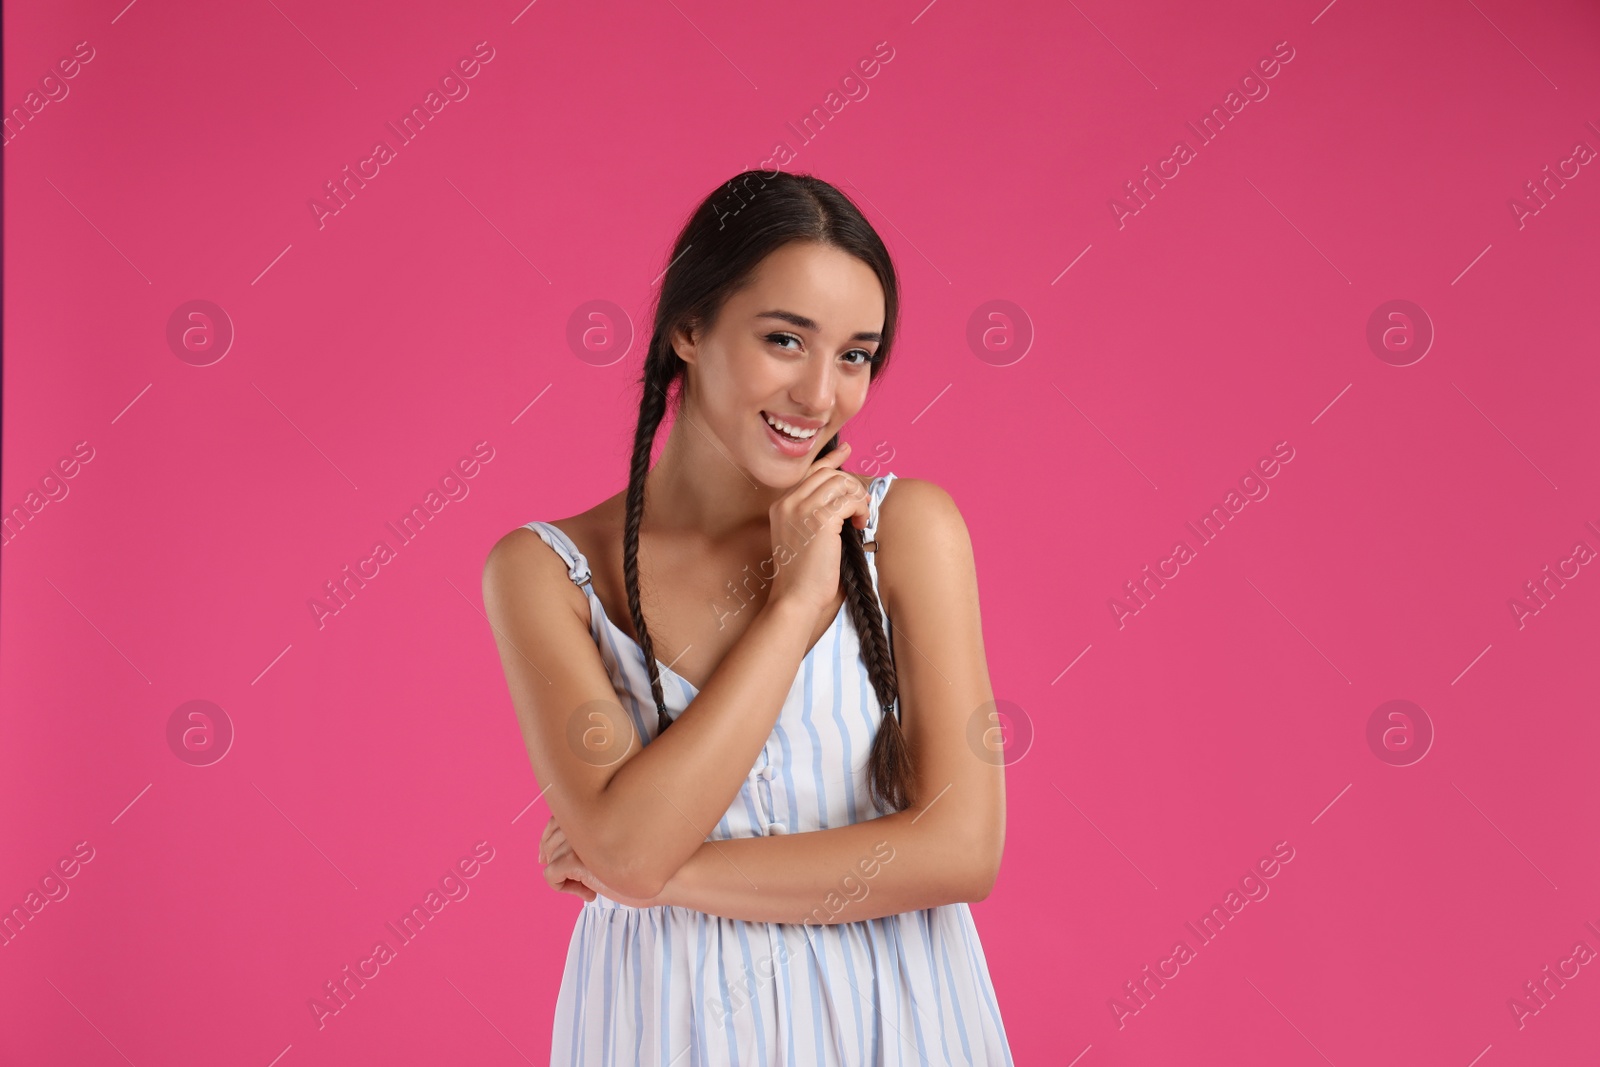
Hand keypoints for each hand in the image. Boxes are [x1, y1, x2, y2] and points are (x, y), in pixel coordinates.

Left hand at [539, 816, 671, 909]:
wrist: (670, 873)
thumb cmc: (648, 859)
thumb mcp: (615, 843)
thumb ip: (593, 838)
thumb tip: (561, 852)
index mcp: (591, 809)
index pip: (554, 821)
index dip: (547, 841)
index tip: (548, 858)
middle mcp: (581, 819)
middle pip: (549, 841)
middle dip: (552, 860)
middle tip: (571, 880)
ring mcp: (578, 839)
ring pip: (550, 860)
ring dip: (566, 878)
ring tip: (591, 889)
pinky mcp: (577, 860)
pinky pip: (550, 875)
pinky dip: (562, 888)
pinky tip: (589, 894)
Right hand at [766, 440, 871, 613]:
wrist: (796, 598)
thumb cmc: (803, 576)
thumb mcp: (803, 538)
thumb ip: (814, 515)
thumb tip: (843, 499)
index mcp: (781, 506)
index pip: (809, 472)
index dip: (831, 460)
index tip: (846, 451)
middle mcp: (788, 503)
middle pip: (828, 474)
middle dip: (851, 485)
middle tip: (860, 505)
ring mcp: (802, 509)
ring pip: (840, 482)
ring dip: (857, 497)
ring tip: (860, 518)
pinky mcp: (820, 520)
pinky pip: (849, 499)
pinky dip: (860, 508)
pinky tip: (860, 524)